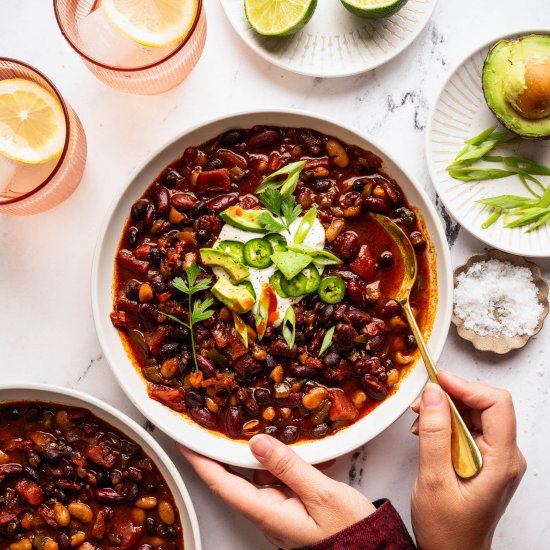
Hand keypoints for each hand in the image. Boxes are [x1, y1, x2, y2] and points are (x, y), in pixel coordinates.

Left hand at [179, 434, 375, 548]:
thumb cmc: (349, 531)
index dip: (200, 461)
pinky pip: (278, 475)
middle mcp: (268, 510)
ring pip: (259, 472)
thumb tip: (258, 442)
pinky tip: (293, 443)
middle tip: (215, 420)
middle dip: (223, 448)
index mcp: (268, 512)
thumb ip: (288, 466)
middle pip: (235, 475)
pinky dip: (282, 457)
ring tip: (255, 421)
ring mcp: (280, 506)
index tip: (184, 440)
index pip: (222, 484)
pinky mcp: (292, 502)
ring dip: (257, 449)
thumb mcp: (322, 494)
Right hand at [410, 371, 525, 549]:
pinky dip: (446, 423)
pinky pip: (468, 428)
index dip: (467, 386)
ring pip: (475, 414)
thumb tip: (435, 394)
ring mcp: (496, 458)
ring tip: (419, 420)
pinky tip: (426, 432)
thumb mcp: (433, 479)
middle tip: (421, 403)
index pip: (498, 404)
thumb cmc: (446, 528)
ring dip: (445, 410)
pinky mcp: (484, 460)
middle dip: (451, 397)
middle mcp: (504, 456)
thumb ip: (435, 434)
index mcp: (501, 461)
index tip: (438, 381)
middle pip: (485, 405)